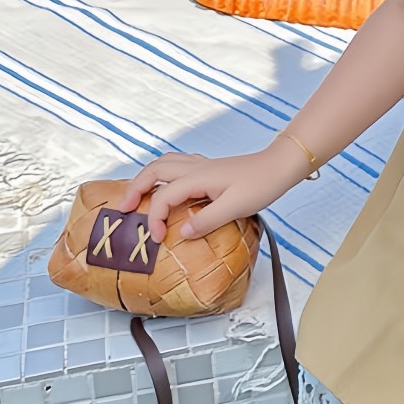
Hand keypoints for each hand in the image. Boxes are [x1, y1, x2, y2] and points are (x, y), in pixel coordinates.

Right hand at [114, 141, 304, 242]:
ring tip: (138, 196)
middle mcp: (195, 167)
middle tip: (124, 209)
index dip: (155, 219)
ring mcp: (202, 165)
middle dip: (135, 188)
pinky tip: (168, 185)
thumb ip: (206, 221)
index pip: (164, 197)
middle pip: (154, 171)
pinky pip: (178, 164)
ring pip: (164, 164)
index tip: (158, 239)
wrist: (280, 166)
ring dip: (147, 178)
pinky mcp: (209, 168)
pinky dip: (164, 173)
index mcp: (197, 177)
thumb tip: (181, 234)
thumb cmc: (261, 184)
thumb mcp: (234, 207)